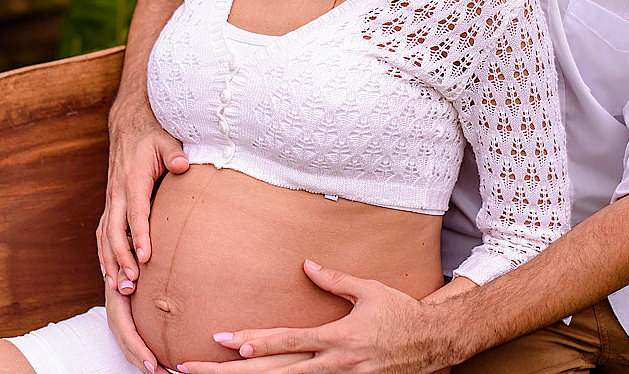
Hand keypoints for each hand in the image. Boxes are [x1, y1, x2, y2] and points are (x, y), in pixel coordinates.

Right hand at [96, 98, 188, 290]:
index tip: (145, 256)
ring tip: (119, 288)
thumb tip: (183, 166)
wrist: (130, 124)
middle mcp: (117, 191)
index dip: (139, 234)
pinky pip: (103, 233)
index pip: (135, 211)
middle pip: (114, 229)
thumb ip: (174, 154)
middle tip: (132, 283)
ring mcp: (111, 199)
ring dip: (110, 262)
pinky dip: (104, 255)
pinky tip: (110, 275)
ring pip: (105, 235)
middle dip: (121, 257)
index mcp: (133, 178)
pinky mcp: (111, 204)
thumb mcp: (166, 139)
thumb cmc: (153, 135)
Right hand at [104, 267, 162, 373]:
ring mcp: (120, 323)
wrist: (120, 257)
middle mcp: (116, 317)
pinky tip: (161, 364)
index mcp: (116, 304)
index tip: (153, 364)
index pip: (127, 332)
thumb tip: (127, 286)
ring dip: (146, 364)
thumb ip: (128, 270)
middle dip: (145, 364)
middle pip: (128, 347)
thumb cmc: (129, 258)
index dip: (140, 350)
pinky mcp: (127, 325)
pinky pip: (134, 345)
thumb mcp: (127, 262)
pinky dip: (145, 357)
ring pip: (130, 350)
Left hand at [181, 261, 450, 373]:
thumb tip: (305, 264)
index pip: (287, 341)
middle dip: (231, 372)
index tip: (223, 338)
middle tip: (193, 368)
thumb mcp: (368, 290)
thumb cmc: (400, 314)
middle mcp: (333, 365)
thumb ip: (334, 279)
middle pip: (274, 373)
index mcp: (336, 338)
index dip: (255, 340)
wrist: (435, 345)